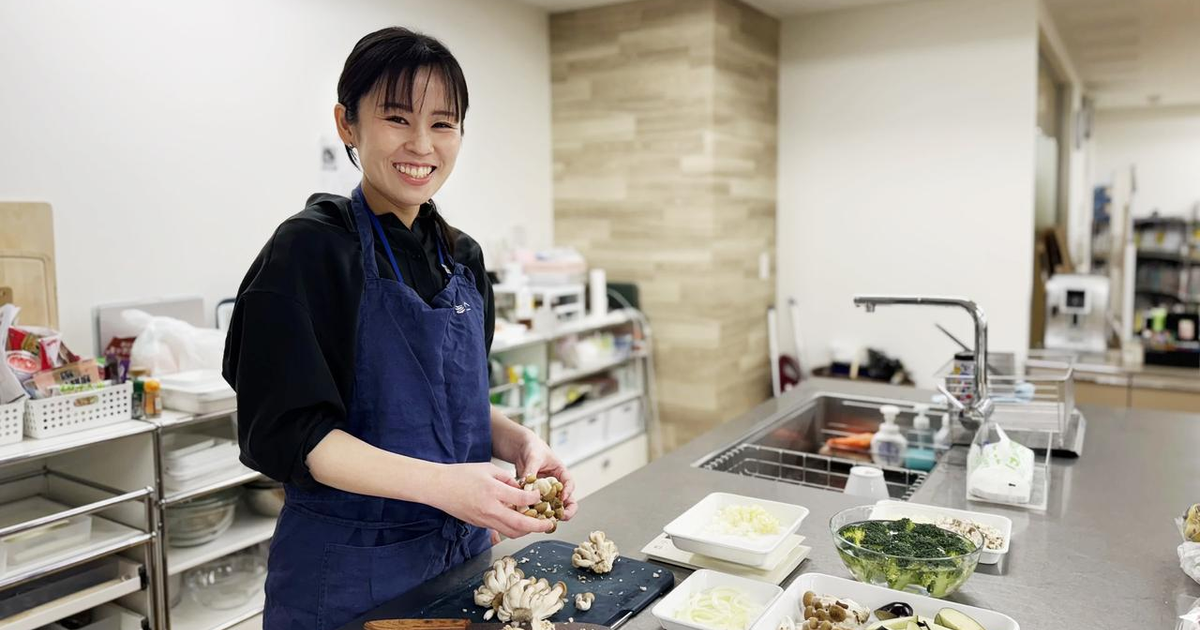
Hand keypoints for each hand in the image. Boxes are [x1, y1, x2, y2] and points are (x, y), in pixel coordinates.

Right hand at [423, 462, 553, 538]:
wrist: (438, 487)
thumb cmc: (462, 474)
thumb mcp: (488, 469)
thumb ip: (507, 479)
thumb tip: (522, 489)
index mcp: (493, 491)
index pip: (522, 499)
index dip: (535, 498)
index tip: (541, 496)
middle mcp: (490, 509)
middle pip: (520, 524)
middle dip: (538, 526)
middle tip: (549, 524)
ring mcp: (484, 520)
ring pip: (511, 532)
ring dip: (526, 531)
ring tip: (536, 525)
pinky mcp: (479, 524)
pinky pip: (500, 530)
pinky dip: (513, 528)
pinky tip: (519, 522)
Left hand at [515, 432, 577, 520]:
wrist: (519, 448)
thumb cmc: (532, 447)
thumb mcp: (534, 456)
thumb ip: (531, 470)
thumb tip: (527, 483)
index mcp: (560, 472)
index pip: (569, 483)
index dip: (568, 491)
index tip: (563, 497)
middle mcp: (555, 483)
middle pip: (566, 499)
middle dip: (566, 510)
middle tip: (562, 516)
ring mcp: (545, 491)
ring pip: (553, 506)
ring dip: (552, 514)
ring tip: (548, 521)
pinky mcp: (534, 495)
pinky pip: (538, 506)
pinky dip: (537, 512)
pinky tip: (533, 517)